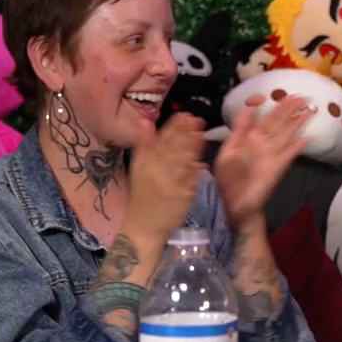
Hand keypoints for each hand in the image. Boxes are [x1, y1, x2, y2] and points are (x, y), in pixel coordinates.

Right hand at [123, 112, 207, 236]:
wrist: (144, 226)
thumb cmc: (144, 195)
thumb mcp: (139, 168)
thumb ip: (144, 145)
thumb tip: (145, 121)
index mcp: (145, 163)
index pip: (160, 141)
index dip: (173, 127)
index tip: (184, 115)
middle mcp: (156, 172)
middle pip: (172, 150)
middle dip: (185, 134)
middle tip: (197, 119)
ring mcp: (169, 186)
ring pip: (181, 164)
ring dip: (192, 149)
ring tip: (201, 134)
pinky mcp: (181, 199)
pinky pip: (189, 184)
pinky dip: (195, 173)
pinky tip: (202, 164)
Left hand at [214, 95, 310, 226]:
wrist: (233, 202)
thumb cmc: (228, 177)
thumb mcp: (228, 149)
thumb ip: (240, 128)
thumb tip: (249, 106)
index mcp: (251, 138)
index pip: (268, 118)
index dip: (278, 107)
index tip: (289, 95)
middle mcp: (265, 144)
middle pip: (280, 123)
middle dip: (292, 110)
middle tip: (304, 97)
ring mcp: (273, 155)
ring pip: (287, 134)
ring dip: (298, 123)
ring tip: (310, 111)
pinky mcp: (278, 167)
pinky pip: (289, 154)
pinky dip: (297, 148)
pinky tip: (306, 139)